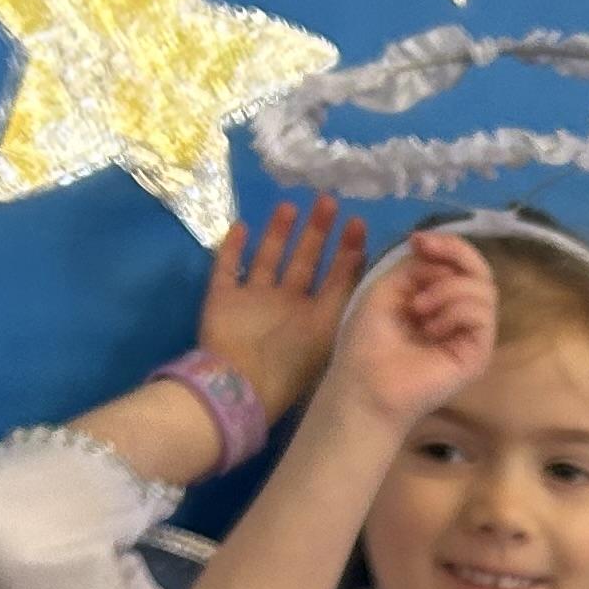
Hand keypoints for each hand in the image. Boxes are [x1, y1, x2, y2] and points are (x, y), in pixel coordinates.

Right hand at [201, 197, 369, 420]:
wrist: (241, 386)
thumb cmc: (292, 361)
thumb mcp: (328, 325)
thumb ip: (345, 291)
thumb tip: (366, 255)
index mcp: (315, 317)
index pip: (336, 277)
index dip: (347, 250)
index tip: (357, 222)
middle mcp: (286, 306)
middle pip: (303, 262)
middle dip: (317, 233)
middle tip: (329, 202)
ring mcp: (253, 302)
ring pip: (267, 259)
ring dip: (278, 234)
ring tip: (290, 206)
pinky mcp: (222, 300)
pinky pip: (226, 269)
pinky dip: (231, 248)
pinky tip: (242, 225)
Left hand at [323, 234, 497, 430]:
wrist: (365, 385)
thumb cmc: (368, 342)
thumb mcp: (388, 289)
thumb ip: (418, 267)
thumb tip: (442, 256)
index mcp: (439, 301)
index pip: (462, 265)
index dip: (448, 245)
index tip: (419, 241)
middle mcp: (460, 317)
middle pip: (481, 272)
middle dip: (455, 254)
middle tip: (425, 254)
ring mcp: (472, 336)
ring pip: (484, 291)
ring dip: (447, 290)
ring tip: (418, 309)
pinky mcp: (479, 355)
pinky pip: (482, 315)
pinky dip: (454, 312)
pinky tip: (430, 330)